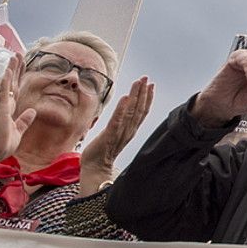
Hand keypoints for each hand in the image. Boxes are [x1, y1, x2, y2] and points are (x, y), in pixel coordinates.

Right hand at [0, 54, 34, 179]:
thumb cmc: (2, 144)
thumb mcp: (18, 130)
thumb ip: (24, 120)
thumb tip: (32, 111)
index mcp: (8, 109)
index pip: (15, 89)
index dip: (18, 77)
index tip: (21, 65)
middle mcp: (4, 104)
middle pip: (11, 82)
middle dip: (16, 68)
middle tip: (18, 54)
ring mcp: (1, 105)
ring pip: (7, 83)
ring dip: (11, 69)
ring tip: (14, 56)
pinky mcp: (0, 108)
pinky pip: (3, 92)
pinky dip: (5, 81)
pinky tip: (7, 71)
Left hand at [80, 76, 154, 194]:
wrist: (94, 169)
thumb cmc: (102, 152)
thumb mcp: (114, 135)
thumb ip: (120, 124)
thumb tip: (122, 112)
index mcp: (130, 130)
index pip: (142, 112)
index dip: (147, 98)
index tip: (151, 85)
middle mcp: (128, 131)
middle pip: (139, 109)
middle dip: (144, 92)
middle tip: (147, 79)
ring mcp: (119, 133)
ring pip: (131, 112)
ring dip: (136, 96)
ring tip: (139, 83)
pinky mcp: (109, 135)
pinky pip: (117, 120)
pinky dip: (122, 109)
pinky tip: (125, 97)